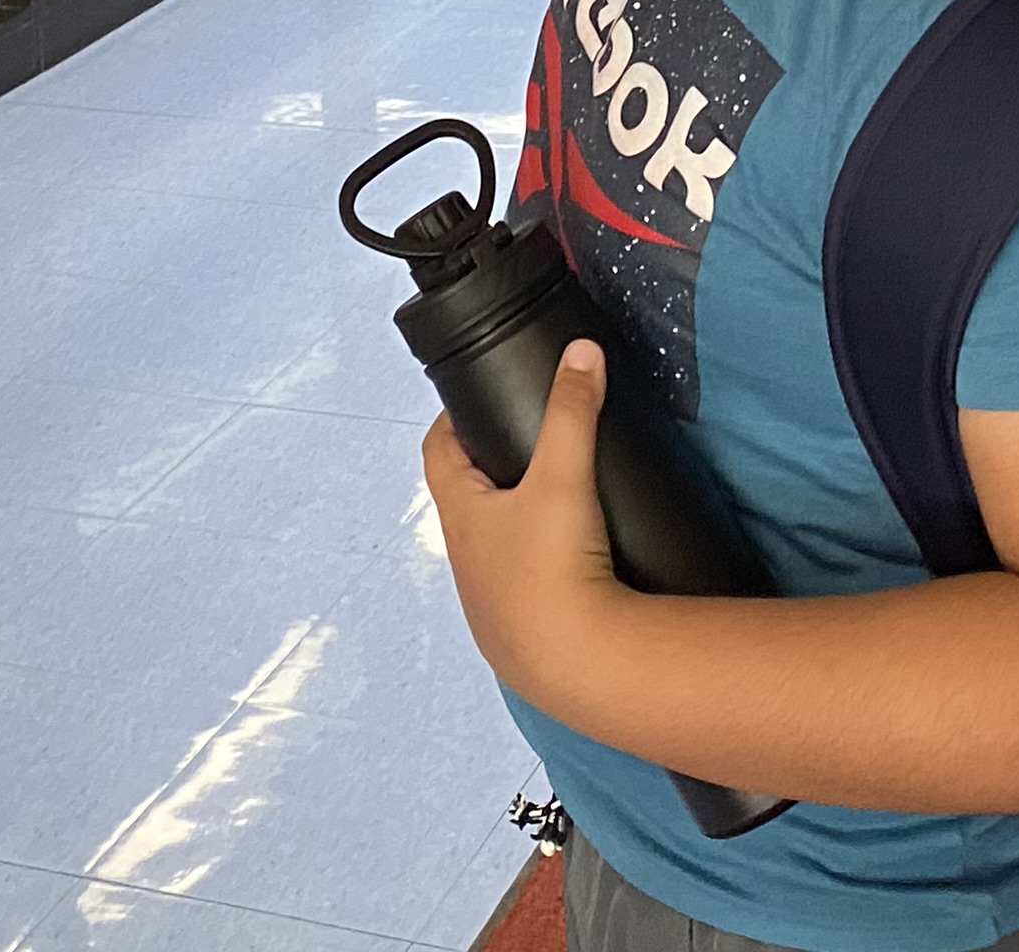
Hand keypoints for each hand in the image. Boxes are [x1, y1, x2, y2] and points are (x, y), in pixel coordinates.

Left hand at [424, 340, 625, 706]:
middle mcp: (463, 561)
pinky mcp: (515, 637)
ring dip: (507, 526)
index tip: (472, 404)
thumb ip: (573, 410)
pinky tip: (566, 570)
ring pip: (487, 551)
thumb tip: (581, 352)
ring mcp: (486, 604)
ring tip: (549, 505)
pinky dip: (531, 572)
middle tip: (521, 446)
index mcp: (461, 516)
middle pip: (461, 502)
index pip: (437, 454)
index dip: (450, 423)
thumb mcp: (566, 475)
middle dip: (485, 471)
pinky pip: (515, 592)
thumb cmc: (555, 568)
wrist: (575, 665)